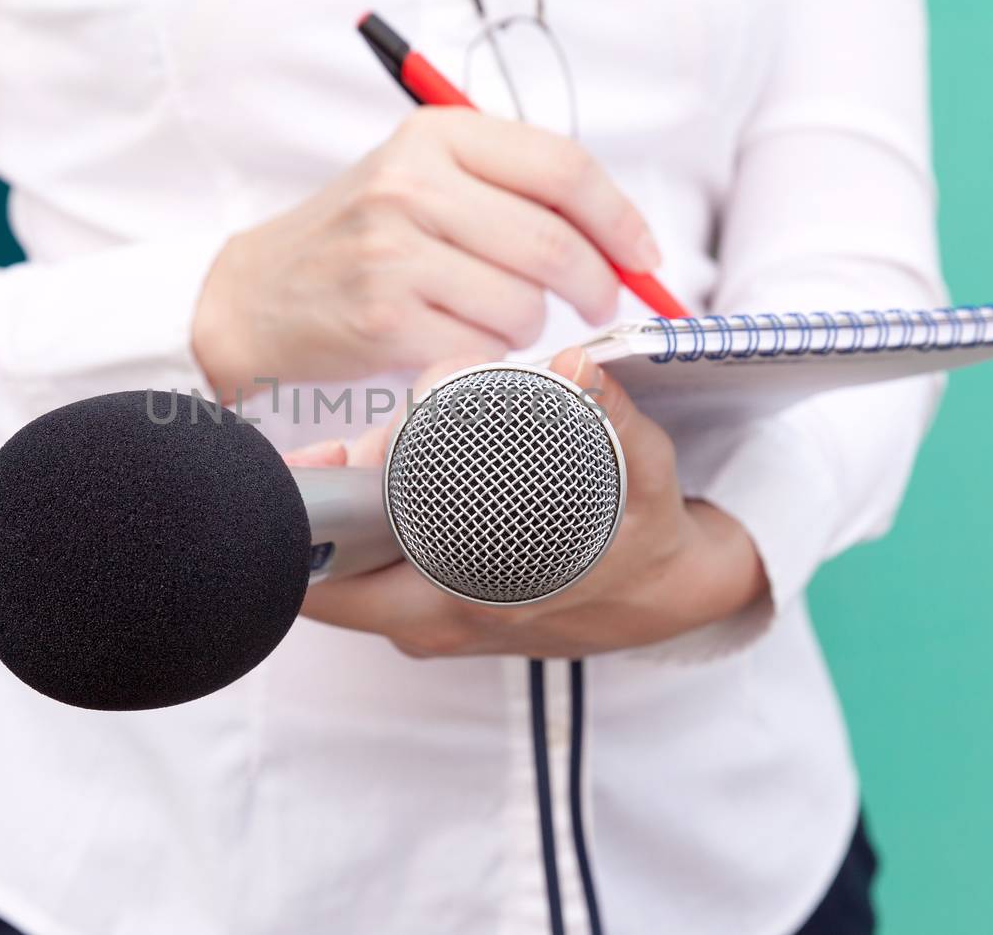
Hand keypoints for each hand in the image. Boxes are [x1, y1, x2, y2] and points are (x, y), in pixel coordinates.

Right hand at [191, 109, 660, 400]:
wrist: (254, 295)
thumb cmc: (356, 239)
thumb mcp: (419, 178)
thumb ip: (509, 187)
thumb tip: (620, 236)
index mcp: (433, 136)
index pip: (561, 167)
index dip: (620, 217)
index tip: (645, 255)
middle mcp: (412, 185)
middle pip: (554, 242)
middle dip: (597, 284)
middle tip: (600, 303)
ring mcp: (394, 253)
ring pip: (524, 305)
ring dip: (530, 326)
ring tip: (493, 318)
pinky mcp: (384, 319)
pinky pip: (484, 350)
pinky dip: (489, 357)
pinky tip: (458, 342)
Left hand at [290, 348, 769, 658]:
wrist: (667, 598)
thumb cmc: (644, 537)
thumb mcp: (639, 473)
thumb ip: (606, 416)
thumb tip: (576, 368)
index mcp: (462, 602)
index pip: (342, 579)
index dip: (324, 509)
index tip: (329, 454)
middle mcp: (435, 623)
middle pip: (333, 574)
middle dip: (331, 505)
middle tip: (350, 446)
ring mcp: (434, 625)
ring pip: (351, 573)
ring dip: (352, 514)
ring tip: (377, 455)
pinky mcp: (439, 617)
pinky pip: (377, 576)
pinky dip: (372, 529)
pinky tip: (388, 478)